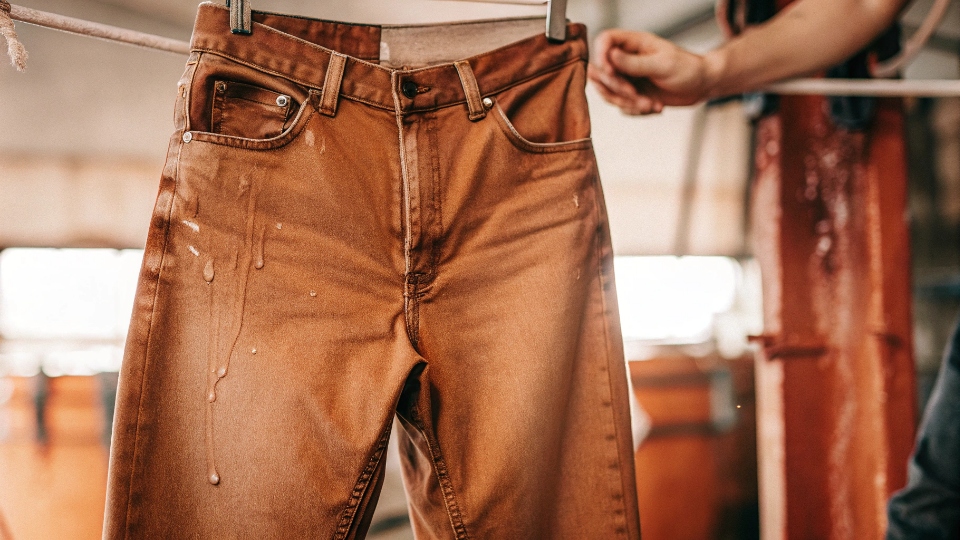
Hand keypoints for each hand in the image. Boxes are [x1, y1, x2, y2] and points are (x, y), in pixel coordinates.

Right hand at [589, 29, 713, 114]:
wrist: (702, 86)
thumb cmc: (688, 69)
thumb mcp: (662, 65)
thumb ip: (634, 63)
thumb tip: (610, 56)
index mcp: (634, 43)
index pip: (605, 41)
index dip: (601, 56)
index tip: (611, 72)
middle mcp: (627, 59)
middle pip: (600, 72)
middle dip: (616, 89)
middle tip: (635, 95)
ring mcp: (628, 77)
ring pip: (608, 93)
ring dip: (628, 104)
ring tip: (651, 105)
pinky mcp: (632, 94)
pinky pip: (622, 107)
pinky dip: (637, 111)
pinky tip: (655, 107)